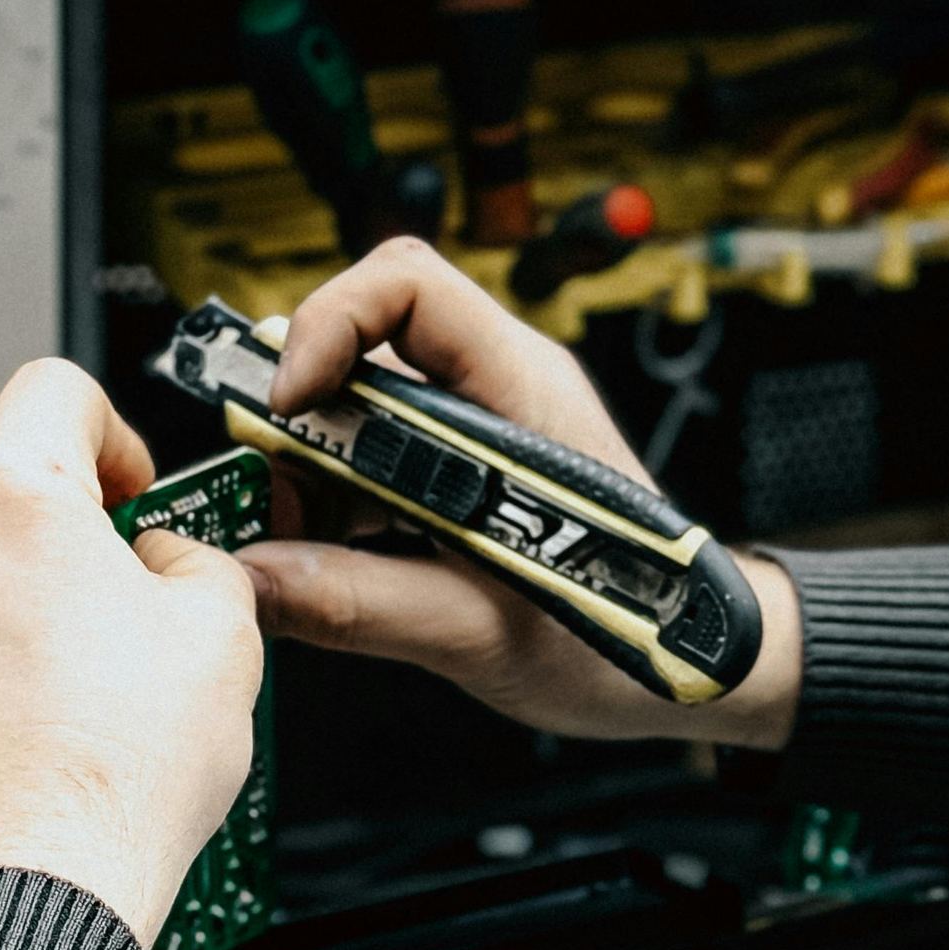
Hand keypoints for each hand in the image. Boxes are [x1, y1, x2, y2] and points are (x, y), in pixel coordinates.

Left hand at [0, 359, 262, 949]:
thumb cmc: (114, 780)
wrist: (26, 892)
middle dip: (19, 479)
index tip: (120, 488)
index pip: (55, 388)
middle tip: (66, 551)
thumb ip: (198, 558)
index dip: (105, 431)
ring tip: (16, 657)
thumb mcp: (223, 640)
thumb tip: (169, 558)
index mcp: (15, 494)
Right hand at [241, 238, 800, 747]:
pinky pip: (381, 453)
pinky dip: (339, 495)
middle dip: (302, 413)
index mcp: (522, 394)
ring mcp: (486, 428)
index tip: (283, 402)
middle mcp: (502, 389)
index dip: (328, 325)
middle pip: (368, 342)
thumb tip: (257, 579)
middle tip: (274, 492)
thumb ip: (361, 604)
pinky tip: (333, 555)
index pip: (407, 288)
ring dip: (315, 463)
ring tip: (302, 538)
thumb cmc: (626, 635)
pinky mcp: (472, 471)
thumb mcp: (479, 634)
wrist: (690, 661)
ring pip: (365, 403)